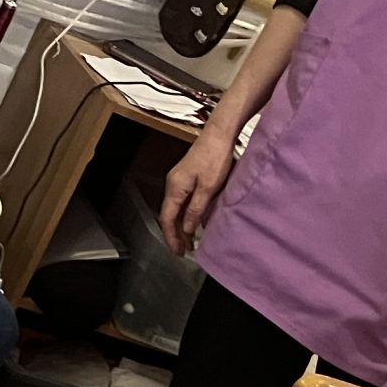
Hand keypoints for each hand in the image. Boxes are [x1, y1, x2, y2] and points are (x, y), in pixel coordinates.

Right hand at [159, 121, 238, 256]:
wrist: (220, 134)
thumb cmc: (215, 157)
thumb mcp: (208, 188)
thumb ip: (195, 210)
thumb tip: (187, 229)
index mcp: (175, 188)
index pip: (167, 219)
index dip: (172, 237)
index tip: (178, 252)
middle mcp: (173, 184)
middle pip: (170, 215)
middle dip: (175, 234)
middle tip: (184, 251)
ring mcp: (179, 180)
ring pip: (176, 208)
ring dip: (182, 225)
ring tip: (190, 240)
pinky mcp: (188, 176)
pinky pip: (183, 201)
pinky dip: (186, 214)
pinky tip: (194, 221)